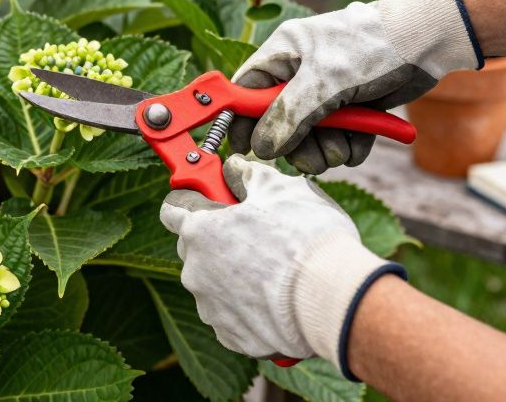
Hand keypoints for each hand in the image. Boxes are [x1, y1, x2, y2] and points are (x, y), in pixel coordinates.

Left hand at [159, 156, 403, 374]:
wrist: (333, 300)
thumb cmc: (307, 239)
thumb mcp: (282, 189)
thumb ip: (250, 175)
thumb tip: (236, 168)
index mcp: (200, 230)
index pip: (173, 208)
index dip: (192, 197)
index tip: (210, 196)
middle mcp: (195, 270)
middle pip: (195, 247)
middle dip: (218, 238)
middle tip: (255, 233)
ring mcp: (210, 307)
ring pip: (213, 283)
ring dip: (233, 274)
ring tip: (275, 270)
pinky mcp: (230, 336)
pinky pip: (231, 315)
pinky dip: (248, 307)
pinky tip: (277, 299)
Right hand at [230, 0, 480, 172]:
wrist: (427, 42)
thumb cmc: (372, 47)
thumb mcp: (325, 80)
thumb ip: (289, 116)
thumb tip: (261, 147)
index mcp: (283, 55)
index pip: (245, 91)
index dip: (241, 121)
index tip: (245, 149)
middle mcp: (300, 75)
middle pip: (277, 125)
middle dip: (297, 146)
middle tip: (314, 158)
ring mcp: (326, 93)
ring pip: (310, 139)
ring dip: (327, 150)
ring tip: (344, 146)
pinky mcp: (351, 109)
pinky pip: (338, 140)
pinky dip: (350, 146)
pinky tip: (362, 140)